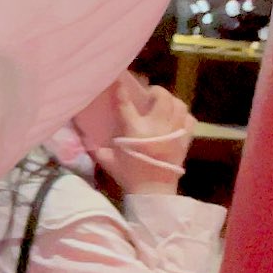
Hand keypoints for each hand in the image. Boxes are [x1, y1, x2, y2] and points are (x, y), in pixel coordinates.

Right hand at [92, 80, 193, 195]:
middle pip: (162, 98)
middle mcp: (155, 127)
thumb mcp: (108, 161)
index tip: (119, 80)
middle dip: (156, 91)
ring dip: (171, 101)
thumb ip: (96, 148)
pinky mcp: (184, 140)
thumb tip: (84, 138)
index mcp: (134, 131)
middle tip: (150, 95)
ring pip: (179, 105)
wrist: (153, 192)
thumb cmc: (129, 176)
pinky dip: (184, 116)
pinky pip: (189, 120)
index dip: (121, 89)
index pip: (126, 104)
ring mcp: (173, 133)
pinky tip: (176, 119)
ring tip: (164, 105)